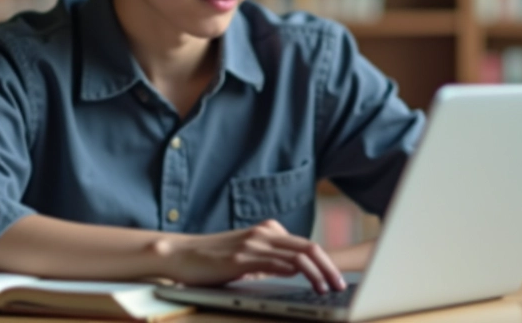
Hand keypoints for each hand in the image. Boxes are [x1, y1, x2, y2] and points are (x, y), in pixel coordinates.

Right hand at [157, 219, 345, 293]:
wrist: (180, 254)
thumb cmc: (212, 259)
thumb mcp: (246, 255)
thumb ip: (269, 259)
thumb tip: (294, 272)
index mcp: (267, 232)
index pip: (306, 245)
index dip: (326, 262)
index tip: (337, 279)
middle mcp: (264, 234)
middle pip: (309, 247)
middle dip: (329, 268)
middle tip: (341, 285)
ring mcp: (253, 244)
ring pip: (297, 255)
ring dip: (317, 273)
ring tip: (327, 289)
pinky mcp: (241, 258)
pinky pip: (274, 263)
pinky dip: (294, 272)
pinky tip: (303, 283)